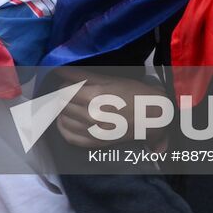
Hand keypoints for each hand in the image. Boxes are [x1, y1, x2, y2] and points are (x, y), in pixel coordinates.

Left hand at [52, 68, 168, 147]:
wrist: (153, 116)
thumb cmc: (133, 93)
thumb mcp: (109, 79)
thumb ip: (82, 75)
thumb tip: (59, 70)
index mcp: (95, 97)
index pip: (65, 89)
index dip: (62, 82)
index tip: (65, 79)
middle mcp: (92, 116)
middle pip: (62, 103)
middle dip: (61, 94)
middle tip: (66, 89)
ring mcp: (93, 131)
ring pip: (63, 118)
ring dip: (61, 108)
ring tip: (67, 102)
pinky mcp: (95, 142)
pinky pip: (69, 137)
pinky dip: (62, 127)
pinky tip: (64, 119)